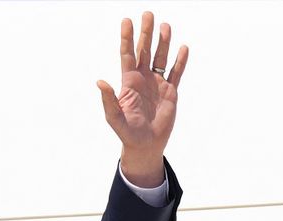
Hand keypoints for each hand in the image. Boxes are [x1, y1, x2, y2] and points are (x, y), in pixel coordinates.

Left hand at [97, 11, 188, 186]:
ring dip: (163, 42)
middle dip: (146, 33)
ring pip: (161, 58)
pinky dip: (180, 61)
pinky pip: (176, 73)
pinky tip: (182, 48)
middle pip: (145, 51)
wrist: (145, 145)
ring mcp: (157, 84)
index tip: (126, 21)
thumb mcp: (115, 118)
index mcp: (128, 82)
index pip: (127, 55)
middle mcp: (143, 79)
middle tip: (147, 14)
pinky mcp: (170, 92)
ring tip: (165, 25)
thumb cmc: (127, 133)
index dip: (126, 38)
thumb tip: (99, 82)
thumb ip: (109, 100)